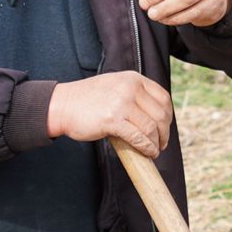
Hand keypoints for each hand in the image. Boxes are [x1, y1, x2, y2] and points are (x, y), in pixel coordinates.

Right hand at [48, 71, 172, 157]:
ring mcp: (121, 103)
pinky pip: (138, 137)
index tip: (165, 127)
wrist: (62, 106)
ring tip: (154, 150)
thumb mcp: (115, 86)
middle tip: (162, 143)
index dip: (168, 116)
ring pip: (151, 128)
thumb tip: (155, 116)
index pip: (163, 97)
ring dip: (156, 143)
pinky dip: (146, 148)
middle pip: (160, 114)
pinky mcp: (112, 120)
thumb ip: (134, 94)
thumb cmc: (88, 100)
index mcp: (133, 78)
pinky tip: (147, 152)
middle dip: (164, 132)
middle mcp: (130, 88)